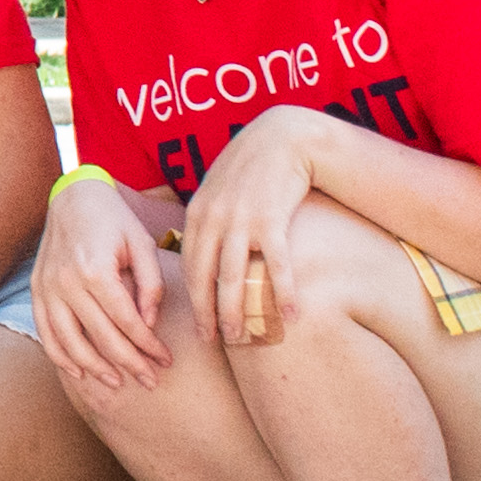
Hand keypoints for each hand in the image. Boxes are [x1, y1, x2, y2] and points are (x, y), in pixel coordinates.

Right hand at [31, 176, 173, 396]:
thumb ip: (151, 285)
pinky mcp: (37, 290)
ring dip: (95, 368)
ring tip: (118, 383)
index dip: (149, 346)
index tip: (166, 360)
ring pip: (70, 342)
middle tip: (151, 380)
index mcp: (95, 269)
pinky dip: (60, 355)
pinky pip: (45, 331)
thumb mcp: (142, 244)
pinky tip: (79, 372)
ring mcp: (47, 288)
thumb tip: (149, 324)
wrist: (73, 197)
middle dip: (130, 363)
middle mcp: (67, 282)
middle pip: (101, 337)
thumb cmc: (113, 220)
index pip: (127, 322)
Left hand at [180, 107, 337, 355]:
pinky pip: (277, 264)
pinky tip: (291, 315)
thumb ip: (209, 221)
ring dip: (238, 312)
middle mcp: (213, 220)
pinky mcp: (271, 219)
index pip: (189, 267)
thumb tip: (205, 254)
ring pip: (234, 278)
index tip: (198, 326)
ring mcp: (241, 220)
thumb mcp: (218, 191)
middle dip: (209, 315)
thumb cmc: (252, 168)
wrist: (282, 137)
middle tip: (216, 343)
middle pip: (206, 279)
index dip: (193, 300)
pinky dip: (283, 291)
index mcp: (197, 215)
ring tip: (245, 338)